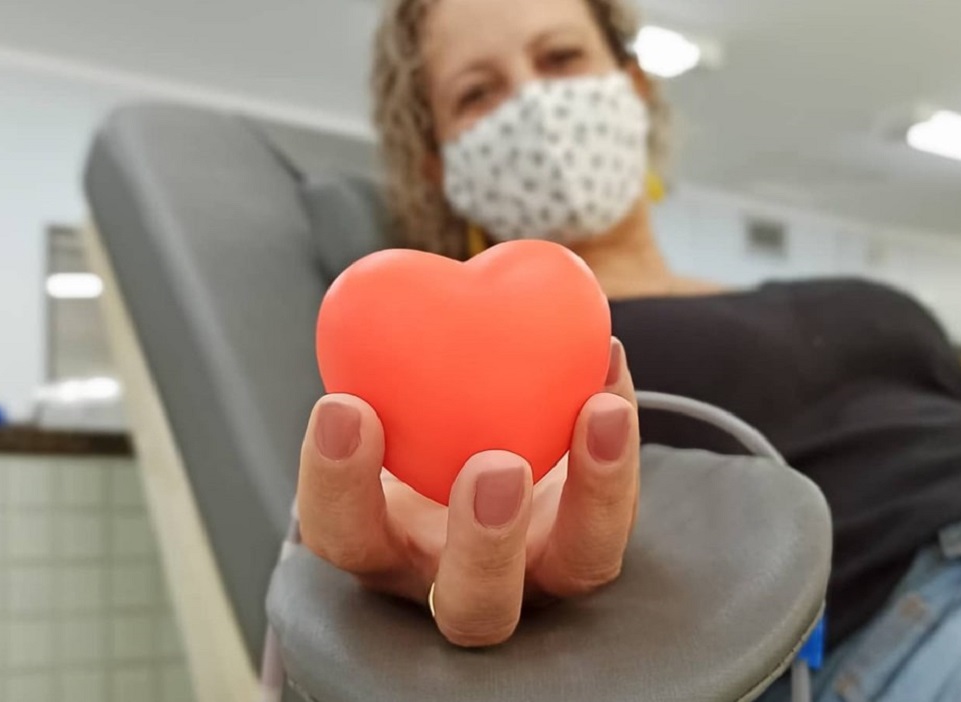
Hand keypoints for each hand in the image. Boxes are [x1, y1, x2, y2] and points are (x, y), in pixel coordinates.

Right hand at [297, 337, 639, 647]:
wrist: (479, 450)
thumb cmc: (406, 430)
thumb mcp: (380, 407)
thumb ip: (373, 373)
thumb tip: (375, 293)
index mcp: (386, 550)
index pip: (343, 539)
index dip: (336, 483)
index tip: (344, 406)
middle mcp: (463, 580)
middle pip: (474, 610)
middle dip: (484, 545)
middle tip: (495, 466)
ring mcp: (544, 571)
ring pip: (580, 570)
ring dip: (597, 494)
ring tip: (600, 409)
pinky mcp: (598, 538)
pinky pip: (624, 501)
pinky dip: (621, 436)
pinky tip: (608, 370)